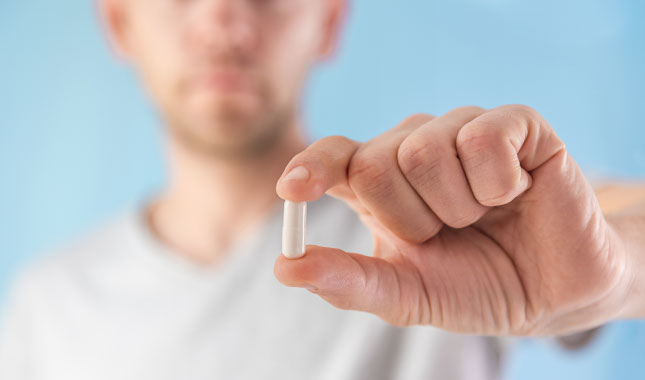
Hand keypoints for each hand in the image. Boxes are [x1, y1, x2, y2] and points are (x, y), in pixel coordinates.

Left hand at [274, 105, 633, 335]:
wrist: (550, 293)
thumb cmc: (472, 287)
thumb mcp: (405, 294)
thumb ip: (349, 280)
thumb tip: (285, 267)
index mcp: (381, 184)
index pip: (332, 157)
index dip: (311, 168)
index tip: (294, 191)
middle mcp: (414, 147)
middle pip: (374, 164)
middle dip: (410, 220)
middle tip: (446, 233)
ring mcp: (461, 130)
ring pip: (425, 151)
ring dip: (456, 208)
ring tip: (483, 217)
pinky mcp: (513, 124)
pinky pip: (482, 139)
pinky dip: (498, 185)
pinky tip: (513, 193)